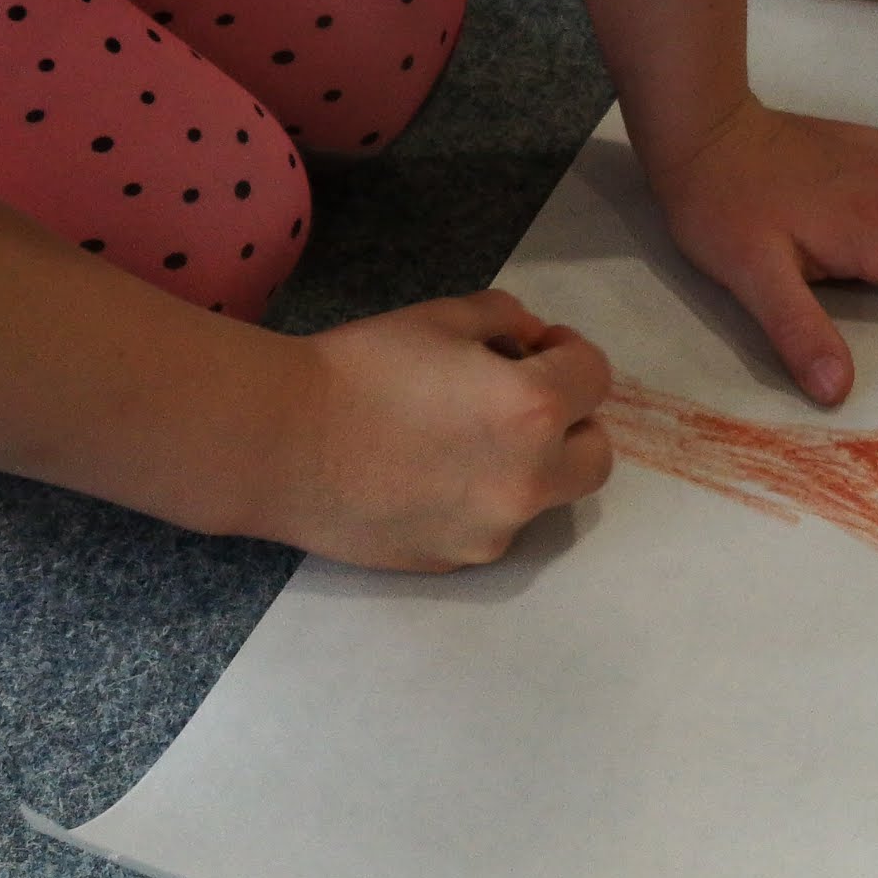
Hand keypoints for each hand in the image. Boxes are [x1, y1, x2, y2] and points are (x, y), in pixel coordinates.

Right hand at [281, 291, 616, 568]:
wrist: (282, 444)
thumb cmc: (360, 368)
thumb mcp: (441, 316)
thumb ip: (505, 319)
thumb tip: (530, 340)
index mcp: (533, 409)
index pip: (595, 377)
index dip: (569, 350)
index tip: (534, 345)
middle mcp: (529, 479)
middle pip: (595, 455)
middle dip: (572, 421)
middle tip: (524, 399)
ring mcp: (495, 529)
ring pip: (547, 495)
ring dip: (531, 463)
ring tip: (468, 438)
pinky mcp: (457, 560)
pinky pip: (495, 524)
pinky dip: (484, 498)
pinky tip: (429, 474)